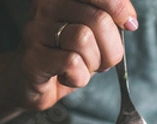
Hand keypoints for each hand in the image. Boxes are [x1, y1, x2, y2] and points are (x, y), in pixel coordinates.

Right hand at [0, 0, 137, 110]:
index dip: (120, 8)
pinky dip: (79, 77)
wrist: (27, 82)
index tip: (129, 25)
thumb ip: (108, 21)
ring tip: (82, 68)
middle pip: (98, 20)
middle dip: (111, 48)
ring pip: (84, 39)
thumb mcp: (91, 35)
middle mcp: (46, 6)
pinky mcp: (32, 57)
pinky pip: (71, 62)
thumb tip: (129, 21)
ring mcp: (36, 30)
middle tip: (102, 61)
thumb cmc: (63, 56)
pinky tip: (69, 77)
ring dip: (93, 63)